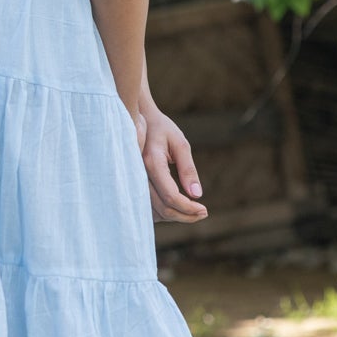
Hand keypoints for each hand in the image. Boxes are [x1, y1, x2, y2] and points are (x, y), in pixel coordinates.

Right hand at [134, 96, 208, 223]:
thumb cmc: (161, 128)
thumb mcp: (180, 143)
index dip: (189, 208)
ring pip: (153, 212)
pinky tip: (178, 207)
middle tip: (203, 213)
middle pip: (162, 208)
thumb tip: (197, 195)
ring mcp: (133, 181)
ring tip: (193, 211)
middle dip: (185, 216)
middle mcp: (139, 174)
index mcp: (151, 162)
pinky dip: (163, 212)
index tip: (204, 209)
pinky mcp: (132, 184)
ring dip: (174, 216)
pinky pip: (146, 208)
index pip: (171, 196)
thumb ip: (188, 169)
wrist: (138, 119)